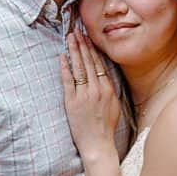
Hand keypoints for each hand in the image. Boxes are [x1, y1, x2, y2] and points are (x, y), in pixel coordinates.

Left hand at [59, 29, 120, 159]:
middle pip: (89, 62)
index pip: (100, 64)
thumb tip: (105, 78)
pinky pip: (68, 80)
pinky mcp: (72, 101)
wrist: (98, 144)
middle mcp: (97, 89)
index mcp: (108, 89)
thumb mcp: (114, 106)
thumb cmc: (106, 127)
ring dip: (74, 51)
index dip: (93, 49)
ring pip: (79, 67)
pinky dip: (65, 67)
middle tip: (77, 30)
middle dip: (83, 44)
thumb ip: (110, 90)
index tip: (89, 37)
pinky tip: (62, 56)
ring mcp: (84, 95)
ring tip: (70, 38)